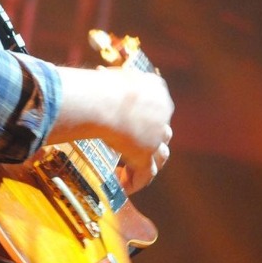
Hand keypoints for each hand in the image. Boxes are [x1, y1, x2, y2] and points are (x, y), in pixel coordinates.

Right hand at [49, 66, 173, 192]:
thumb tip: (98, 74)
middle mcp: (162, 111)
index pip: (156, 105)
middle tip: (132, 145)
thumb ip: (110, 80)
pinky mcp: (145, 155)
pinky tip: (123, 188)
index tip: (128, 120)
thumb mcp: (112, 76)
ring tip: (130, 168)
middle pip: (163, 130)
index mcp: (156, 89)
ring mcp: (156, 135)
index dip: (144, 115)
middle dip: (150, 139)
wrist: (103, 98)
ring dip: (147, 162)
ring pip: (160, 155)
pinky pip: (144, 175)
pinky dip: (134, 182)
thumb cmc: (100, 83)